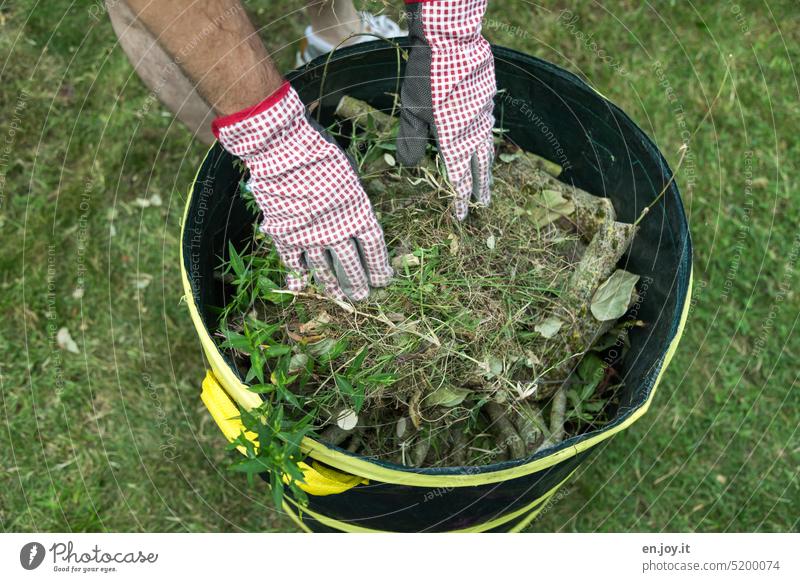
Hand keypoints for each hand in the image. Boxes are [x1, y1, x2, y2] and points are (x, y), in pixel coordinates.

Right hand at [213, 82, 392, 300]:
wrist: (283, 151)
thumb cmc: (321, 155)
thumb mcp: (349, 176)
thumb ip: (353, 202)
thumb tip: (354, 217)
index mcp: (359, 213)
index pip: (374, 248)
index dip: (380, 266)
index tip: (384, 279)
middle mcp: (337, 230)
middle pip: (351, 265)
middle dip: (358, 283)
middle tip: (362, 296)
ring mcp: (310, 237)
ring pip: (323, 270)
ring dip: (332, 287)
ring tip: (340, 300)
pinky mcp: (286, 237)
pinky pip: (293, 263)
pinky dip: (296, 278)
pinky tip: (299, 290)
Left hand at [397, 0, 496, 219]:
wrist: (452, 41)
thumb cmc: (426, 78)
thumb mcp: (412, 112)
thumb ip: (412, 141)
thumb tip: (410, 167)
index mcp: (453, 140)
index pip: (458, 178)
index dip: (460, 199)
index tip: (462, 215)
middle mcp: (473, 131)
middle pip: (480, 167)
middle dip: (482, 188)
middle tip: (485, 204)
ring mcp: (484, 114)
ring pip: (487, 147)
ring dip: (487, 166)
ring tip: (487, 180)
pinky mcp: (489, 98)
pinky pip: (488, 126)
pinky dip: (487, 139)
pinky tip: (484, 140)